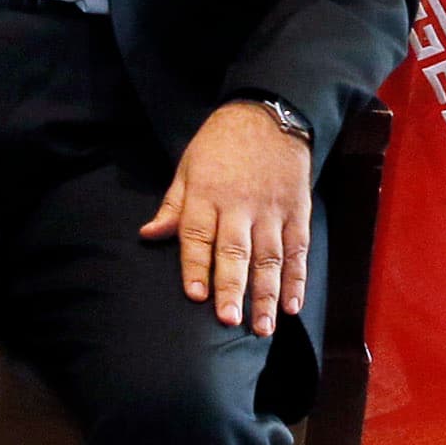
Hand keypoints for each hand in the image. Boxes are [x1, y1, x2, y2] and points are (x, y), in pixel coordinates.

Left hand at [139, 102, 313, 335]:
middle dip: (233, 289)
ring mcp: (272, 210)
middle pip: (236, 252)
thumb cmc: (219, 145)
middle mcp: (240, 206)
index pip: (198, 237)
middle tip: (229, 322)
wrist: (268, 116)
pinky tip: (293, 306)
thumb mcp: (188, 168)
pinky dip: (297, 279)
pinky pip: (298, 250)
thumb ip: (172, 206)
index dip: (196, 267)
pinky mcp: (298, 212)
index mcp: (207, 196)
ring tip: (264, 328)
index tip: (195, 296)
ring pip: (270, 258)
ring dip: (267, 295)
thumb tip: (148, 235)